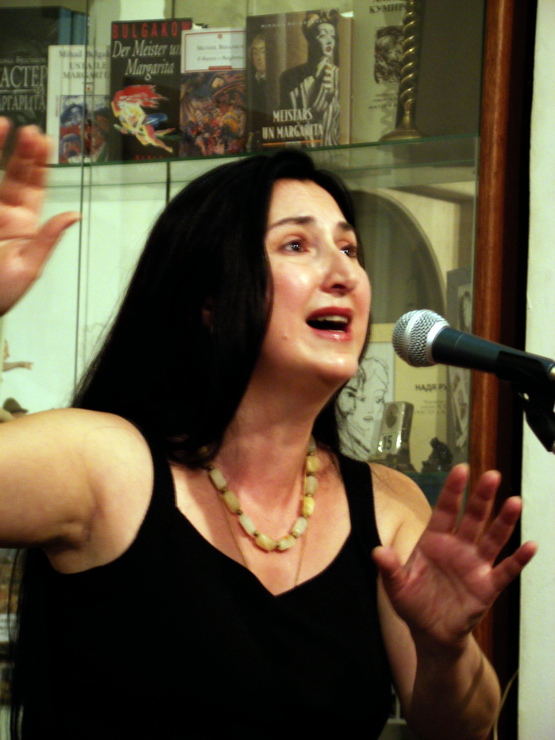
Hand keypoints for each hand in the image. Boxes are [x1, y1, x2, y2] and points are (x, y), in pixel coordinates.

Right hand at [0, 118, 79, 314]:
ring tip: (6, 125)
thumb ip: (47, 239)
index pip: (34, 187)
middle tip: (31, 130)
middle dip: (23, 151)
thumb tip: (73, 215)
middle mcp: (3, 212)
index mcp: (23, 225)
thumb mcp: (27, 269)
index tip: (43, 140)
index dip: (39, 163)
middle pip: (14, 173)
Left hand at [373, 465, 536, 648]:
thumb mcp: (397, 586)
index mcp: (435, 540)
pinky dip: (518, 559)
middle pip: (473, 517)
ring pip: (492, 538)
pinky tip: (530, 545)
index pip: (445, 510)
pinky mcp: (488, 586)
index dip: (453, 490)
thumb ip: (389, 568)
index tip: (460, 469)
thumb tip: (377, 551)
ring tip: (515, 501)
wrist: (431, 632)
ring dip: (504, 521)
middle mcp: (458, 547)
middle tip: (492, 475)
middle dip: (482, 497)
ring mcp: (475, 565)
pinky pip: (505, 570)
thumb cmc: (413, 602)